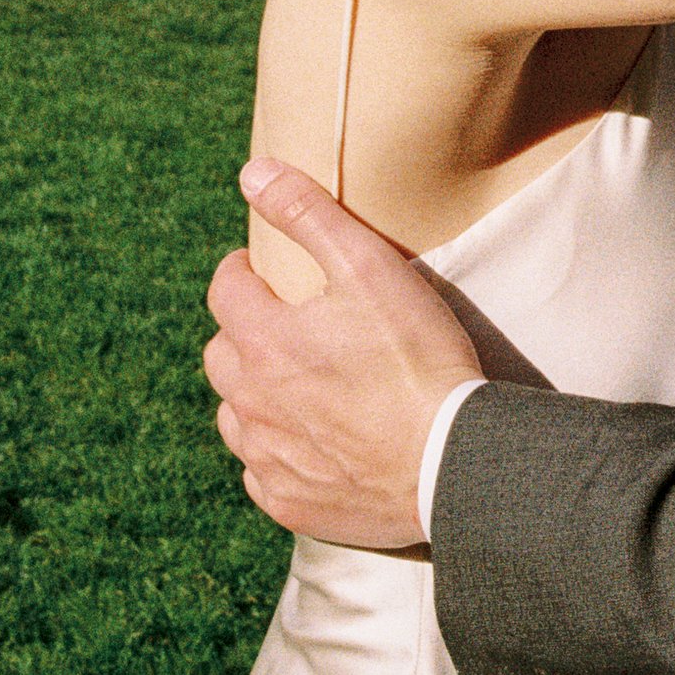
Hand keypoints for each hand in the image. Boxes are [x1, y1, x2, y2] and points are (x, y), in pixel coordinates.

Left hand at [201, 158, 483, 550]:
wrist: (452, 461)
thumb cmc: (418, 359)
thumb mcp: (370, 268)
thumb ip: (308, 214)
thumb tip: (253, 173)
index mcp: (263, 340)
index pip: (225, 289)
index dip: (244, 271)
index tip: (266, 269)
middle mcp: (251, 402)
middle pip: (221, 355)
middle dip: (245, 332)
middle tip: (288, 324)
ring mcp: (267, 458)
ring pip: (235, 415)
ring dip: (254, 394)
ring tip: (299, 385)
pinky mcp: (289, 502)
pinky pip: (261, 472)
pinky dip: (276, 452)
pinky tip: (313, 443)